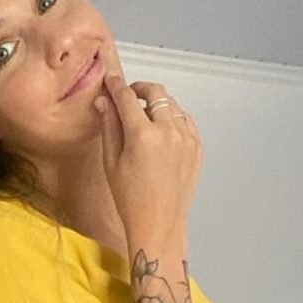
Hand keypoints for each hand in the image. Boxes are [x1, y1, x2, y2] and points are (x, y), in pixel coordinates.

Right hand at [94, 71, 200, 233]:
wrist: (159, 222)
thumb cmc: (131, 198)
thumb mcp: (111, 162)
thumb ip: (109, 126)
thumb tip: (105, 102)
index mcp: (143, 135)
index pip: (127, 97)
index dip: (117, 86)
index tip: (111, 81)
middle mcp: (168, 132)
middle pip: (156, 92)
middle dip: (140, 88)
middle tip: (129, 95)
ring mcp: (186, 138)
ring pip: (172, 104)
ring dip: (157, 104)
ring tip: (145, 117)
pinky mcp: (196, 147)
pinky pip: (185, 120)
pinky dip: (173, 118)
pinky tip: (162, 130)